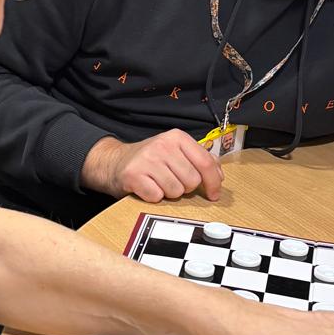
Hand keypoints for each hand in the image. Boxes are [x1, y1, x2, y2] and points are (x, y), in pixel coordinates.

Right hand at [82, 129, 223, 202]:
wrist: (114, 162)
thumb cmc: (150, 160)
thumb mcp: (175, 152)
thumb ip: (199, 160)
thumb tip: (219, 175)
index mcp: (177, 137)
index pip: (205, 163)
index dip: (213, 182)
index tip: (213, 194)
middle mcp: (163, 145)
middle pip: (192, 180)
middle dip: (185, 188)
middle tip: (172, 181)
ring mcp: (147, 159)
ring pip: (176, 191)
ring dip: (169, 193)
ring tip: (159, 184)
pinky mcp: (133, 175)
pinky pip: (157, 196)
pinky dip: (154, 197)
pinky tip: (148, 188)